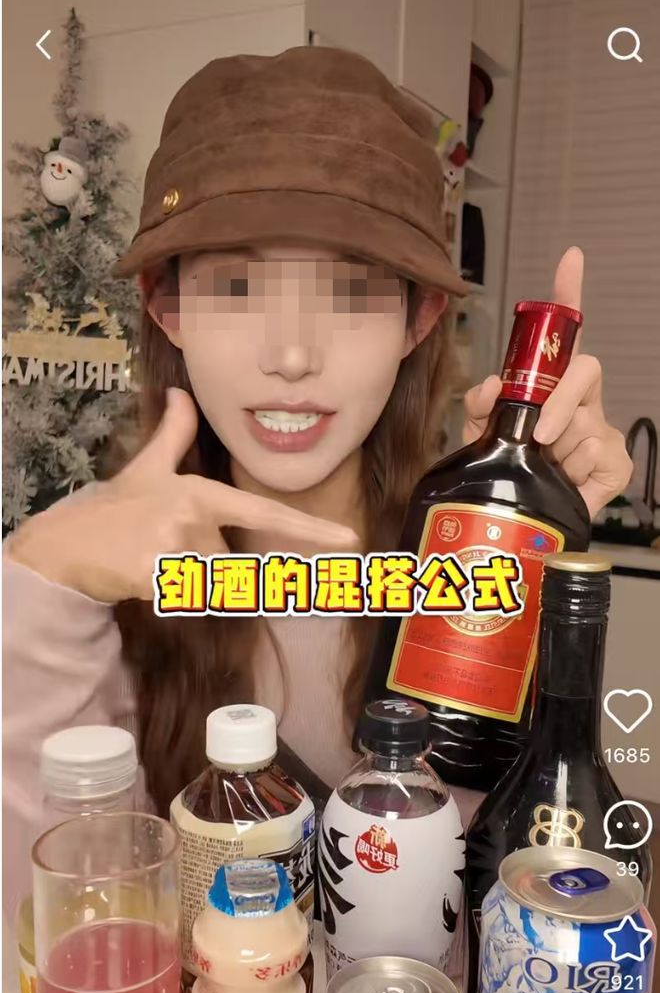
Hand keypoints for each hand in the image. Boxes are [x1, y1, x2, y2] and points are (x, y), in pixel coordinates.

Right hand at [6, 388, 358, 601]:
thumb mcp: (147, 468)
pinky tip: (139, 576)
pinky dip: (166, 594)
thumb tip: (180, 394)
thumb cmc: (116, 508)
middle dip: (206, 569)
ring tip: (152, 561)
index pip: (265, 513)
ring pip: (208, 585)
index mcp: (201, 494)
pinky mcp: (157, 576)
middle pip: (230, 565)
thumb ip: (174, 435)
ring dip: (186, 582)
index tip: (349, 542)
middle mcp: (195, 519)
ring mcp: (176, 547)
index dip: (310, 529)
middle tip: (166, 552)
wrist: (71, 544)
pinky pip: (183, 598)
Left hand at [462, 247, 631, 516]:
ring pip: (585, 423)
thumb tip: (492, 384)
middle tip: (539, 436)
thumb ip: (477, 407)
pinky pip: (597, 454)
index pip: (565, 336)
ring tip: (544, 471)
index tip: (570, 259)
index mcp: (551, 389)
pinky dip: (575, 471)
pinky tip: (566, 483)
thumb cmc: (501, 477)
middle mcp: (582, 403)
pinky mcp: (614, 463)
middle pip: (586, 371)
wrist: (516, 525)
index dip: (568, 295)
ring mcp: (601, 431)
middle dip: (560, 403)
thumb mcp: (477, 439)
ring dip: (556, 452)